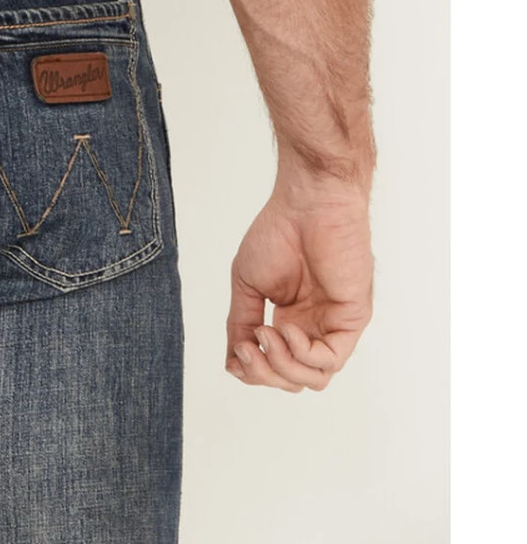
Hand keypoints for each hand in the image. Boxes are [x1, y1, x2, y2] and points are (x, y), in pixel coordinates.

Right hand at [226, 177, 373, 390]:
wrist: (307, 204)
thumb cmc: (278, 232)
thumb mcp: (248, 284)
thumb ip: (241, 323)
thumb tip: (233, 363)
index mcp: (291, 318)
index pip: (275, 366)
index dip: (254, 370)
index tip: (237, 351)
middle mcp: (314, 327)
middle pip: (293, 379)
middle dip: (265, 373)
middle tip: (248, 347)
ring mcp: (333, 325)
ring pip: (313, 378)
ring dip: (282, 366)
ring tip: (266, 332)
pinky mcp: (351, 320)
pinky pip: (330, 360)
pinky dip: (302, 353)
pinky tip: (285, 327)